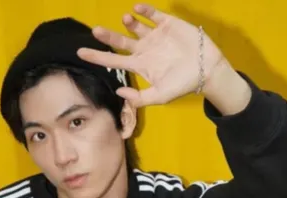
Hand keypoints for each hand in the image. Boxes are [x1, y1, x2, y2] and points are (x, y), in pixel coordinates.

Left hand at [77, 4, 226, 107]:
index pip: (114, 61)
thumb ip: (140, 98)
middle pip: (120, 42)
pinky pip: (152, 14)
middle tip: (96, 31)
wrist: (205, 69)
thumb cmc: (182, 84)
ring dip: (128, 22)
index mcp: (140, 66)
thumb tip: (119, 92)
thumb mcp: (160, 96)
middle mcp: (144, 50)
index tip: (80, 53)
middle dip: (107, 36)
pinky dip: (144, 11)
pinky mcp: (167, 24)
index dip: (97, 57)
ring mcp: (154, 36)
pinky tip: (138, 10)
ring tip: (126, 20)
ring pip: (135, 26)